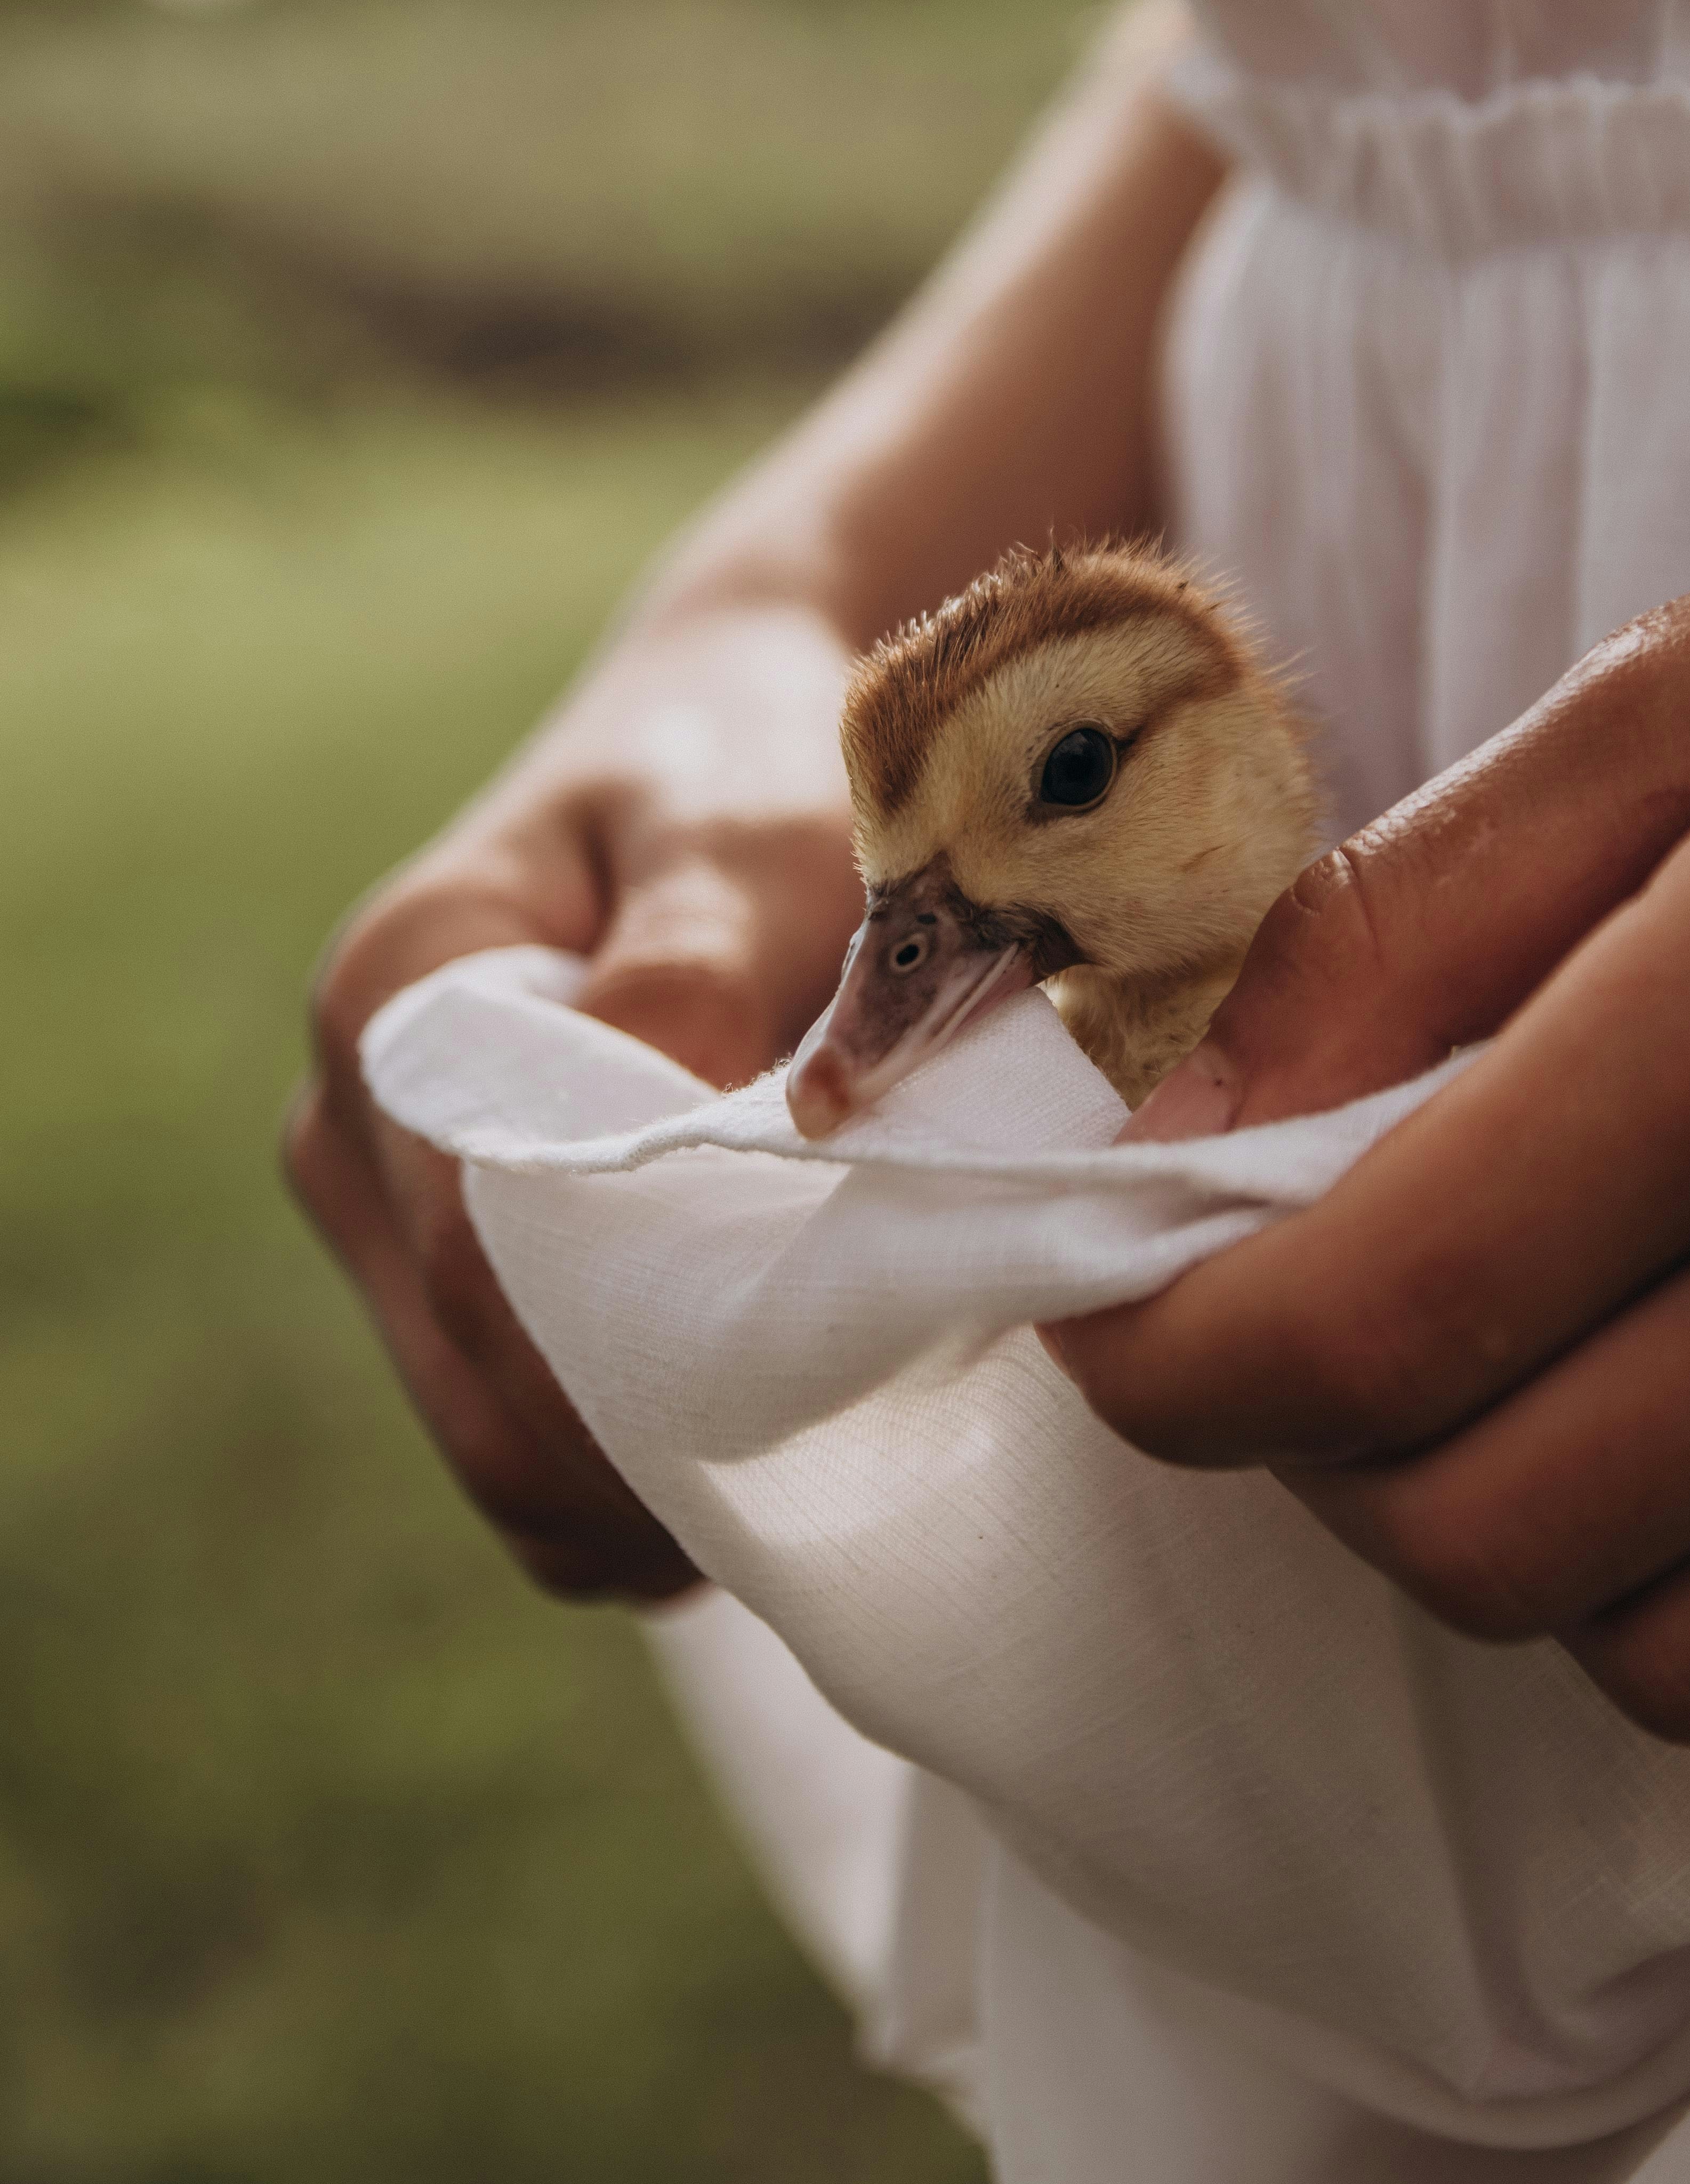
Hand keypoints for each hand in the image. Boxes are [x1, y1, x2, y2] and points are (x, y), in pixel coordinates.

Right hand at [287, 603, 860, 1602]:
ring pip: (488, 1426)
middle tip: (840, 1469)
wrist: (735, 710)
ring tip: (816, 1452)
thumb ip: (695, 984)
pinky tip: (752, 1431)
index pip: (477, 1261)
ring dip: (639, 1474)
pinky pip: (514, 1415)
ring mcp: (384, 1190)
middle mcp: (355, 1110)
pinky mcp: (443, 1244)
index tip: (803, 1414)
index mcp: (397, 999)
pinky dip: (624, 1461)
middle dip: (643, 1456)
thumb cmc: (758, 764)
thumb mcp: (752, 840)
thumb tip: (665, 1156)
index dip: (628, 1371)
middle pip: (469, 1375)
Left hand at [1052, 503, 1689, 1757]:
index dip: (1168, 1358)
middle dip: (1334, 1451)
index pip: (1362, 1326)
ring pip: (1662, 1653)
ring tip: (1555, 1343)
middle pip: (1483, 1537)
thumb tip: (1168, 1121)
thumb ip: (1401, 919)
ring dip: (1537, 1528)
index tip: (1110, 1312)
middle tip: (1329, 1304)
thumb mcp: (1688, 702)